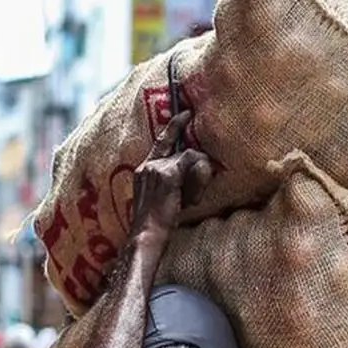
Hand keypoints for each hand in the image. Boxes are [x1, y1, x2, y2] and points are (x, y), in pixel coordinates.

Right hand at [129, 111, 214, 240]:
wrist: (147, 235)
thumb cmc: (157, 224)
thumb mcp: (167, 198)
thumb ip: (177, 182)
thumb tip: (202, 169)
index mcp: (144, 169)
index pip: (162, 140)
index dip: (175, 125)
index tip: (185, 112)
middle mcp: (148, 164)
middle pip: (184, 150)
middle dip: (197, 168)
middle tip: (191, 186)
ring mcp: (156, 168)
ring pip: (192, 156)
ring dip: (199, 179)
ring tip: (189, 201)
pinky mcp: (166, 174)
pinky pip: (194, 164)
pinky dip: (199, 181)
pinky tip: (191, 200)